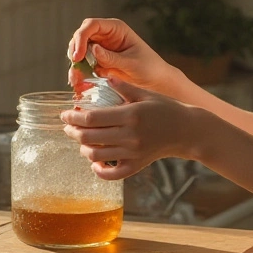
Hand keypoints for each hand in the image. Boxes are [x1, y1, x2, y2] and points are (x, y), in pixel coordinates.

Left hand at [60, 79, 202, 179]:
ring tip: (81, 140)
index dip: (73, 117)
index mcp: (130, 115)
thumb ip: (123, 86)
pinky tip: (95, 161)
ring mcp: (133, 153)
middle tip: (68, 126)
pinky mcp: (137, 166)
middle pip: (89, 138)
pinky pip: (112, 174)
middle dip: (73, 132)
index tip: (65, 114)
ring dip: (83, 148)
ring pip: (96, 156)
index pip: (92, 118)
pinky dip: (98, 170)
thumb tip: (102, 78)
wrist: (187, 131)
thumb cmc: (166, 108)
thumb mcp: (145, 93)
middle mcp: (130, 136)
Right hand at [66, 18, 183, 94]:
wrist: (156, 82)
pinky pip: (83, 65)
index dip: (81, 37)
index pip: (91, 25)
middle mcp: (105, 35)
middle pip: (81, 36)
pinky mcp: (98, 62)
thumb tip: (92, 49)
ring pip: (79, 51)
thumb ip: (111, 57)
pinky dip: (79, 73)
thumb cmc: (149, 68)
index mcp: (115, 28)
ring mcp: (100, 48)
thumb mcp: (131, 63)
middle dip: (75, 50)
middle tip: (75, 66)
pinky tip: (78, 84)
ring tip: (75, 80)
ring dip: (75, 65)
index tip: (78, 55)